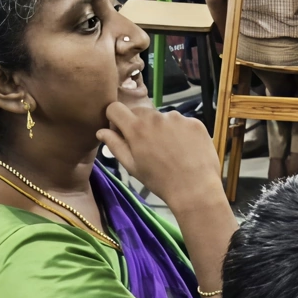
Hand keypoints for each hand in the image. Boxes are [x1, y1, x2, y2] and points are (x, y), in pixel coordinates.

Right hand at [96, 101, 224, 210]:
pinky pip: (182, 122)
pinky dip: (181, 132)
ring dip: (162, 128)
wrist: (195, 189)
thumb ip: (115, 145)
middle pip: (140, 112)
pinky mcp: (195, 122)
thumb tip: (101, 131)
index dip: (115, 119)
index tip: (121, 132)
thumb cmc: (160, 181)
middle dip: (140, 124)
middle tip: (149, 146)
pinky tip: (185, 149)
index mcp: (136, 127)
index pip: (115, 108)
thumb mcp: (132, 166)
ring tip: (171, 150)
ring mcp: (177, 118)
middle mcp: (156, 116)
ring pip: (163, 117)